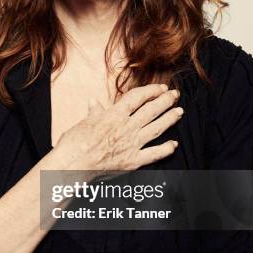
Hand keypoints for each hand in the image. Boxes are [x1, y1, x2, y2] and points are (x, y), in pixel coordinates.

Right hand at [55, 84, 182, 172]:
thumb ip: (94, 112)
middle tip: (175, 95)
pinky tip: (174, 145)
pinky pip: (154, 154)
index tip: (160, 87)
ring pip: (156, 129)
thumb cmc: (74, 143)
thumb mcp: (84, 122)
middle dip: (165, 101)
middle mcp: (127, 127)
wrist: (73, 164)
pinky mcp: (133, 161)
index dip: (151, 91)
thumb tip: (93, 102)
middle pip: (151, 110)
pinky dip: (165, 149)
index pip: (138, 98)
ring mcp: (132, 144)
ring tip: (179, 112)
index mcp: (114, 115)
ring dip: (169, 119)